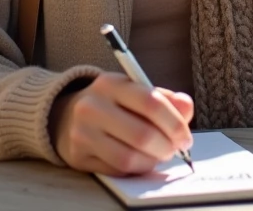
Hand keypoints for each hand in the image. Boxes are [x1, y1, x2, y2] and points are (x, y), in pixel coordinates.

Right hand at [49, 72, 193, 175]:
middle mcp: (93, 106)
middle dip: (167, 146)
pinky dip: (136, 168)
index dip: (175, 123)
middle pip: (142, 134)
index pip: (151, 103)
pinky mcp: (78, 156)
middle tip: (176, 149)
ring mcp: (83, 133)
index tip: (186, 136)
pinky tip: (141, 161)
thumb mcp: (134, 90)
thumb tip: (187, 108)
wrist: (65, 116)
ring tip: (159, 155)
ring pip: (129, 157)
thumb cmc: (111, 103)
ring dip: (152, 161)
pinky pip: (116, 169)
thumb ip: (165, 98)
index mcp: (111, 83)